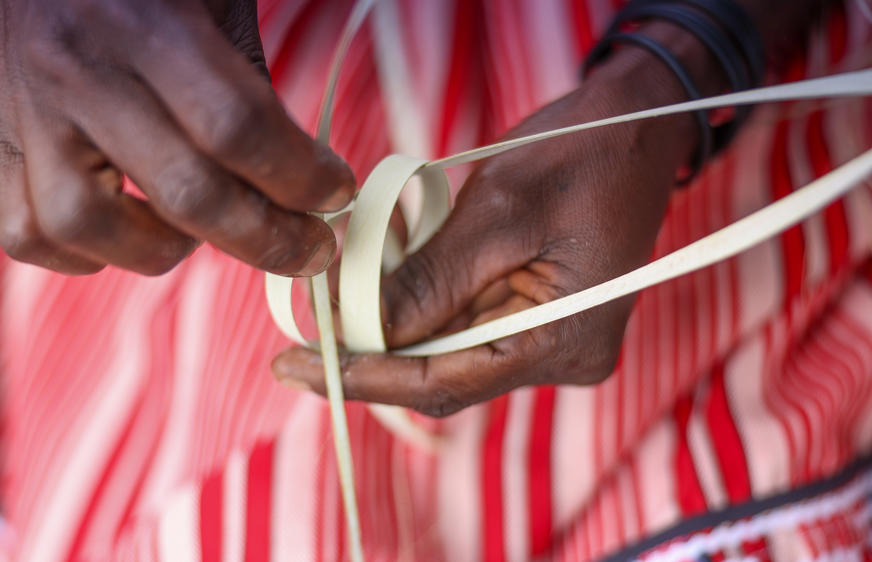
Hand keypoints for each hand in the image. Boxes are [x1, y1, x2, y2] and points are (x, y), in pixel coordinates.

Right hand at [0, 0, 353, 275]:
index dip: (300, 177)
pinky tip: (129, 233)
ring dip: (163, 251)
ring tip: (201, 234)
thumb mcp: (216, 1)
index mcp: (145, 23)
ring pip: (88, 226)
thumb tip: (295, 181)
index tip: (335, 194)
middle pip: (184, 192)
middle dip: (268, 239)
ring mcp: (25, 111)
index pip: (236, 127)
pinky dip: (84, 255)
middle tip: (310, 248)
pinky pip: (28, 233)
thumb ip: (249, 86)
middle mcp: (77, 70)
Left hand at [272, 44, 706, 415]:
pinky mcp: (540, 319)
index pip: (443, 382)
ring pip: (450, 352)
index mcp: (563, 341)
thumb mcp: (500, 210)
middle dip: (372, 350)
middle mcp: (561, 357)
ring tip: (339, 293)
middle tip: (305, 330)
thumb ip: (433, 279)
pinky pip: (467, 325)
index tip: (297, 365)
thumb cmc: (584, 154)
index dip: (365, 378)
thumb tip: (362, 329)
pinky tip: (387, 276)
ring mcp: (553, 341)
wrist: (639, 130)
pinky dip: (423, 304)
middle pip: (443, 374)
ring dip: (394, 323)